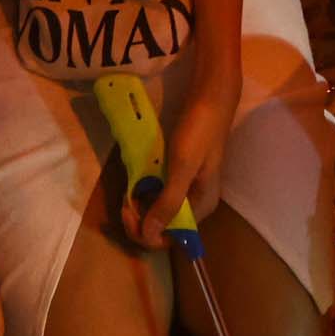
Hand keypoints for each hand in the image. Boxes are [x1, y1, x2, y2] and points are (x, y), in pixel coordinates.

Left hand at [133, 52, 240, 247]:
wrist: (210, 97)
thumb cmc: (199, 132)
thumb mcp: (182, 168)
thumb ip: (167, 203)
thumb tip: (150, 236)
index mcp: (202, 206)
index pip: (170, 237)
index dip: (146, 231)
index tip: (128, 210)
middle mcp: (196, 202)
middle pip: (164, 226)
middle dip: (140, 219)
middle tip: (124, 200)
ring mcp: (188, 188)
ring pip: (159, 209)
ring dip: (141, 205)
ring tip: (128, 190)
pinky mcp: (181, 174)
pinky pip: (160, 192)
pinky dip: (146, 190)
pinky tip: (137, 180)